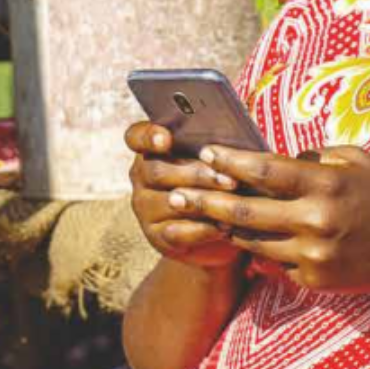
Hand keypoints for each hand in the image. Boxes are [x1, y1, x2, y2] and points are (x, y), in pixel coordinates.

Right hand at [126, 122, 246, 270]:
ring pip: (169, 202)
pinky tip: (225, 226)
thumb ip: (213, 146)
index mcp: (151, 150)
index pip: (136, 137)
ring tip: (233, 202)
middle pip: (157, 171)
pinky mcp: (156, 236)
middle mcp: (141, 177)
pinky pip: (176, 232)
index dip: (148, 136)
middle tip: (230, 180)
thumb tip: (233, 132)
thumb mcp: (215, 159)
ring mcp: (145, 208)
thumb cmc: (218, 181)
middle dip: (197, 174)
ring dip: (203, 201)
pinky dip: (203, 229)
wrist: (217, 228)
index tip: (166, 138)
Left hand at [171, 145, 369, 295]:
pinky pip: (271, 261)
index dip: (231, 160)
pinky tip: (234, 236)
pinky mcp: (311, 279)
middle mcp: (316, 220)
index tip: (205, 151)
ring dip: (222, 225)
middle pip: (246, 209)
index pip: (266, 170)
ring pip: (251, 239)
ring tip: (196, 211)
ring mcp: (312, 254)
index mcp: (326, 184)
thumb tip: (270, 154)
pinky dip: (253, 247)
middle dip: (206, 198)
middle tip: (176, 190)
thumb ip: (314, 157)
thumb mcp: (356, 161)